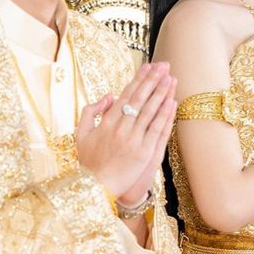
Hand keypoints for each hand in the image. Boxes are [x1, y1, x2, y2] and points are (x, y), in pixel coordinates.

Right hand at [75, 61, 176, 202]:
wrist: (96, 187)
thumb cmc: (88, 162)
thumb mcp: (81, 134)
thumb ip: (91, 111)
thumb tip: (109, 96)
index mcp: (106, 122)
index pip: (126, 95)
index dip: (139, 79)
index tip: (148, 67)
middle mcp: (121, 127)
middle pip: (140, 98)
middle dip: (153, 80)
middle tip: (164, 65)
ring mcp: (133, 139)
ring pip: (150, 111)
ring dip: (162, 92)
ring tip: (171, 78)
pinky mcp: (144, 152)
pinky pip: (157, 129)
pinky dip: (166, 114)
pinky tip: (173, 101)